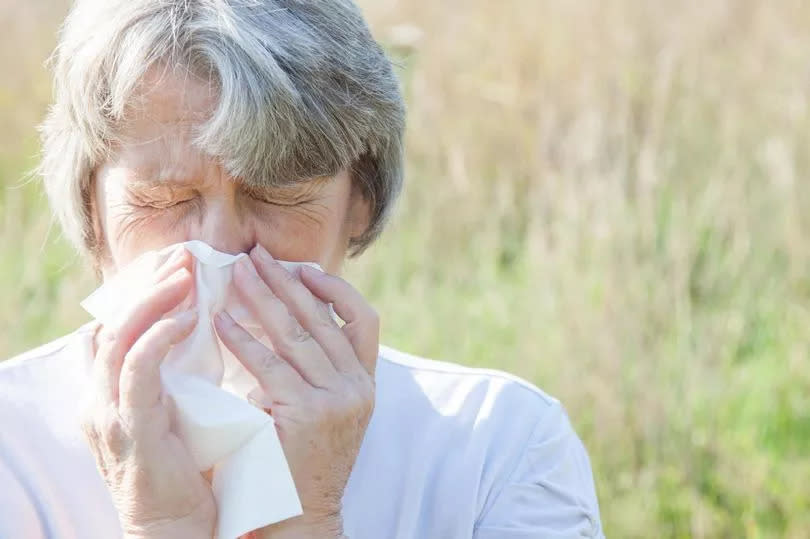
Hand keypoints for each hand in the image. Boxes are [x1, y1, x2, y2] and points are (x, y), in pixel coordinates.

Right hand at [81, 247, 215, 538]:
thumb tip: (197, 332)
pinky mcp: (130, 428)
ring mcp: (110, 411)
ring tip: (184, 273)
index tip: (174, 263)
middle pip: (114, 322)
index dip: (141, 290)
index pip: (117, 325)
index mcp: (111, 390)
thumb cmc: (183, 467)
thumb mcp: (174, 410)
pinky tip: (185, 316)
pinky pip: (136, 370)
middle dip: (147, 284)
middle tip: (182, 256)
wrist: (173, 526)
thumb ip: (173, 374)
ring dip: (152, 300)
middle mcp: (100, 395)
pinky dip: (158, 337)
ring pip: (118, 337)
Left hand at [214, 245, 378, 538]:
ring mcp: (337, 401)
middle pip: (323, 319)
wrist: (302, 517)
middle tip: (255, 254)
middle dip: (286, 282)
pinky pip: (271, 366)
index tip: (302, 268)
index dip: (335, 289)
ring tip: (236, 273)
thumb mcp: (326, 413)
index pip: (364, 321)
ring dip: (263, 299)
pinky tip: (221, 320)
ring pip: (298, 335)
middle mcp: (358, 388)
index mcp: (366, 383)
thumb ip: (318, 372)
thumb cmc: (302, 464)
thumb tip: (284, 320)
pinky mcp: (307, 415)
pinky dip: (244, 339)